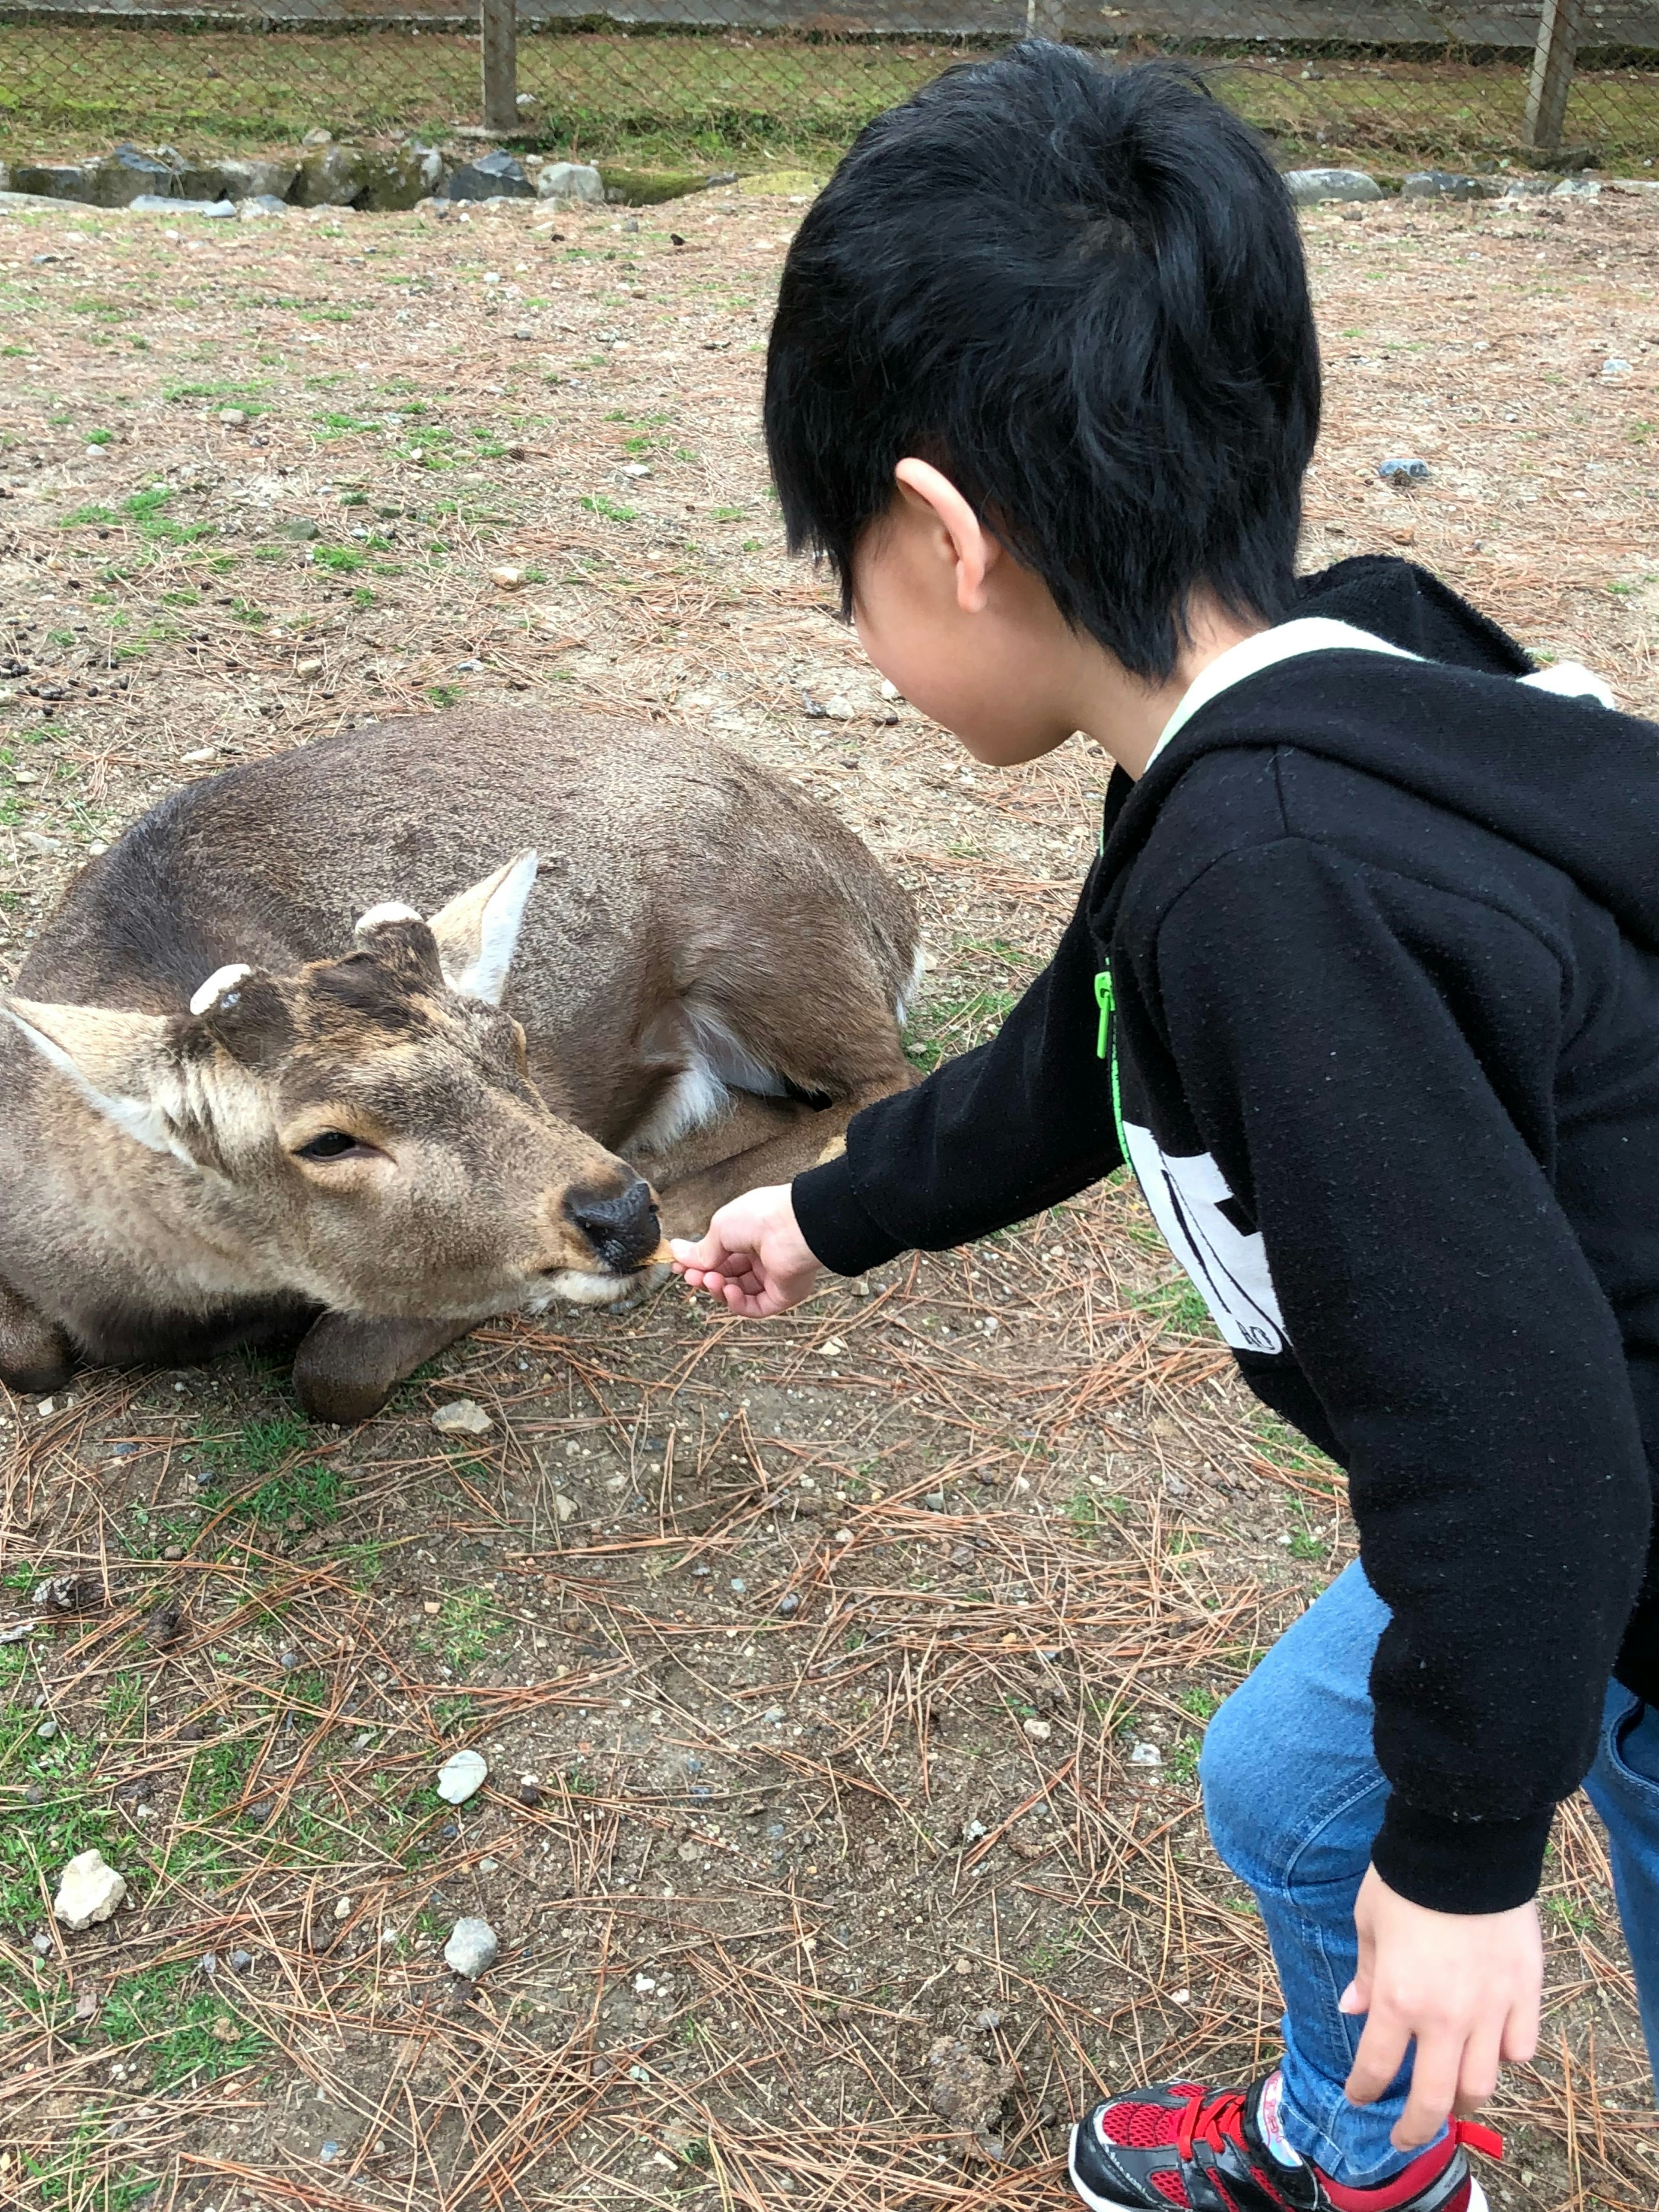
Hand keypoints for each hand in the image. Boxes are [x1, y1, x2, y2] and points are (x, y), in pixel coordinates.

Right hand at [670, 1184, 823, 1316]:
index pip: (720, 1256)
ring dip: (719, 1289)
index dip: (699, 1264)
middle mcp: (761, 1256)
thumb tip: (677, 1252)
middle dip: (705, 1277)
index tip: (679, 1267)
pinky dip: (737, 1303)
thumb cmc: (760, 1217)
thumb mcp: (720, 1229)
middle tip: (691, 1276)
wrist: (792, 1227)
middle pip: (726, 1276)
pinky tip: (728, 1291)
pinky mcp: (782, 1295)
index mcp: (748, 1236)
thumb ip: (702, 1249)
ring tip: (710, 1280)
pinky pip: (755, 1306)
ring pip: (738, 1293)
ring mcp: (772, 1277)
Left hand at [1343, 1863, 1540, 2149]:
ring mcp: (1490, 2010)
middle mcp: (1445, 2018)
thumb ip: (1367, 1974)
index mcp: (1399, 2000)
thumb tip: (1353, 2010)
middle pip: (1434, 2099)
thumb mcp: (1369, 1923)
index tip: (1358, 2097)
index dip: (1364, 2090)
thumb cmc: (1405, 1879)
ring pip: (1482, 2084)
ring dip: (1463, 2098)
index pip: (1377, 2068)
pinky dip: (1505, 2057)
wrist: (1463, 1846)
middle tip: (1405, 2136)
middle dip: (1415, 2127)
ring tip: (1450, 2097)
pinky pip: (1520, 2049)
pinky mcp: (1525, 1994)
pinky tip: (1492, 2050)